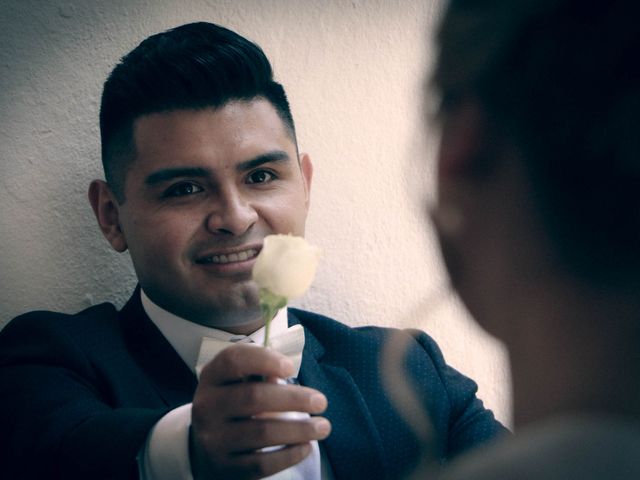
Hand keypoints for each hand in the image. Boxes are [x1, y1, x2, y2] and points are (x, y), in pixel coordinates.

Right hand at [190, 344, 330, 478]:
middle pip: (253, 397)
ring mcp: (212, 439)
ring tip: (323, 427)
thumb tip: (282, 375)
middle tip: (322, 402)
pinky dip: (288, 455)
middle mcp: (206, 406)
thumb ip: (260, 374)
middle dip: (294, 398)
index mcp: (212, 377)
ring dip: (299, 429)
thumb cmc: (235, 404)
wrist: (207, 449)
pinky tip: (305, 447)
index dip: (264, 360)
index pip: (234, 360)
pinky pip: (261, 463)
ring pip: (262, 433)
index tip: (292, 367)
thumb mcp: (239, 383)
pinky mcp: (224, 468)